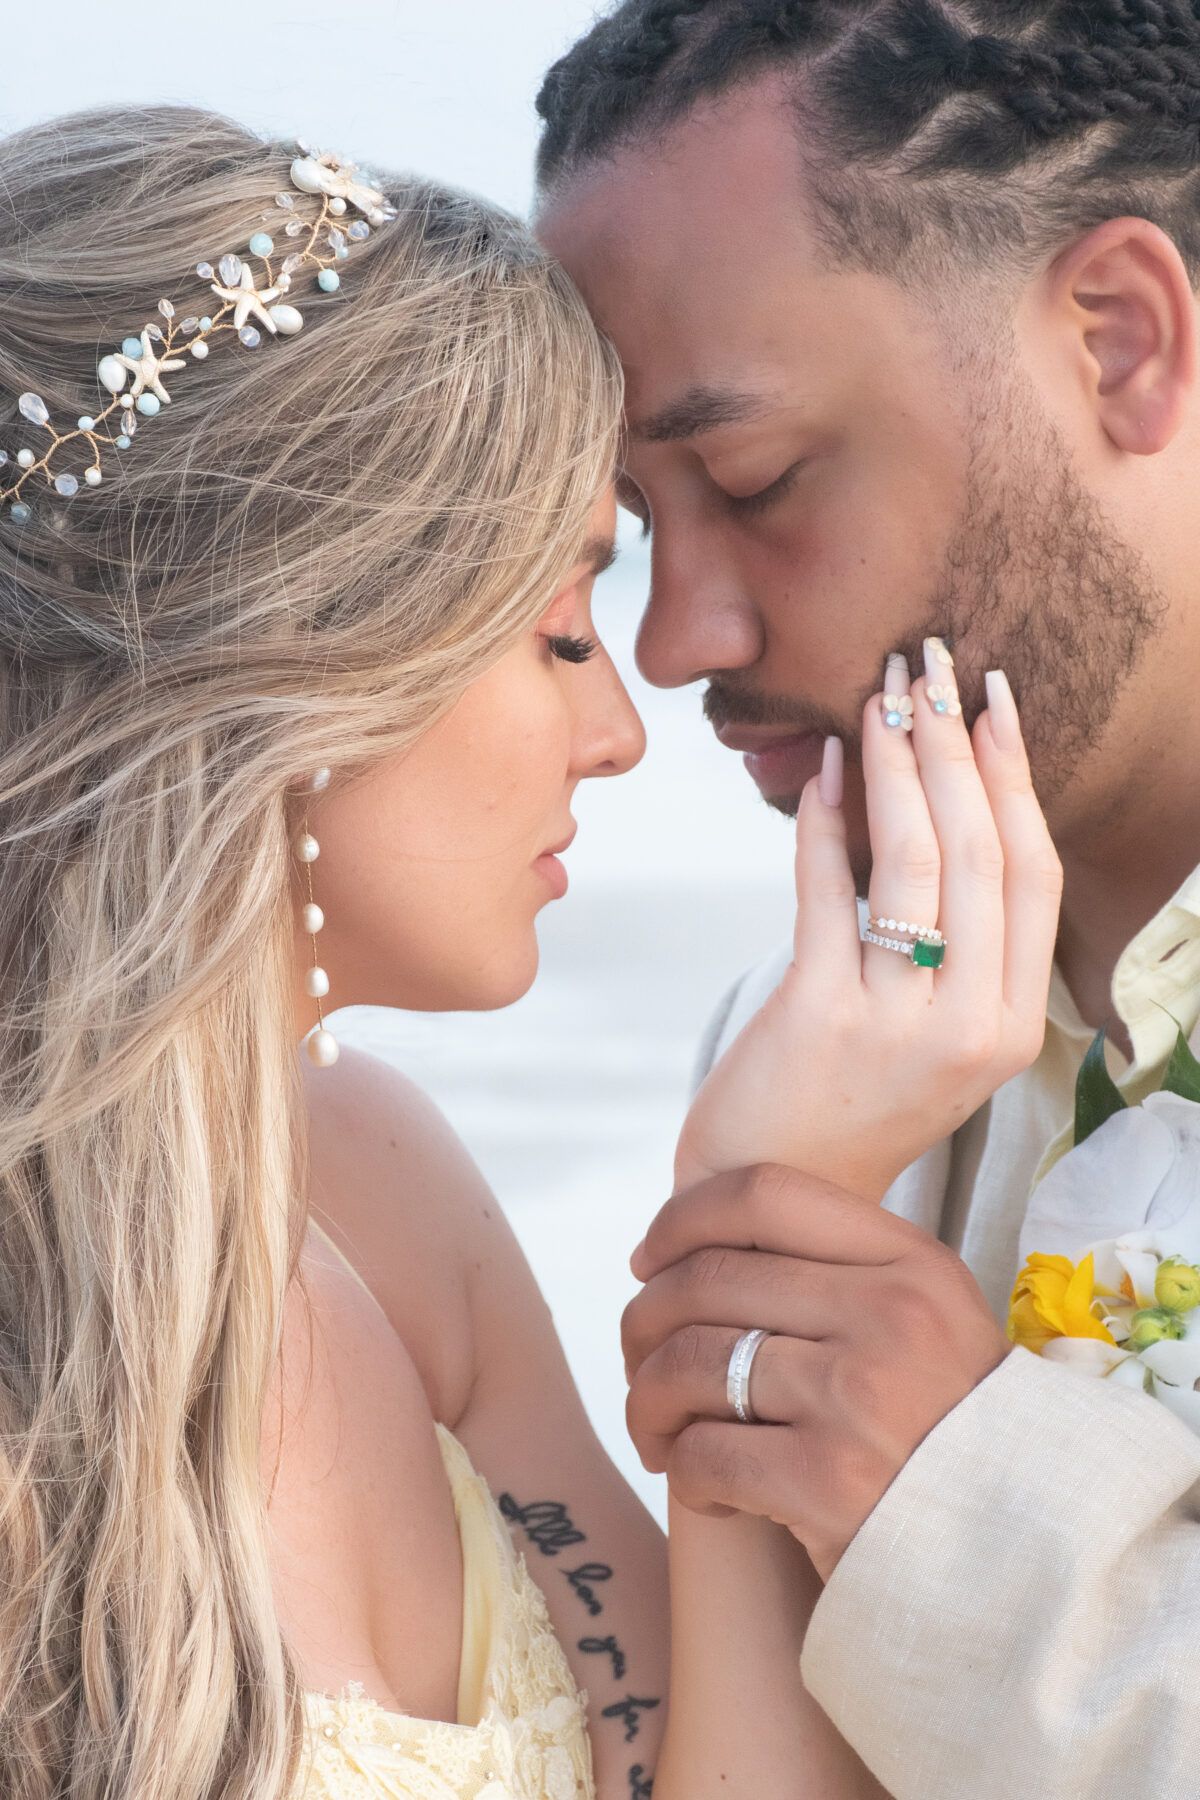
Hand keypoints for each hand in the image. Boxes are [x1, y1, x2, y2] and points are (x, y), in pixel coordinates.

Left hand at [623, 1165, 1009, 1580]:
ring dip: (650, 1403)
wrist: (1025, 1560)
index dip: (682, 1219)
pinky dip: (684, 1473)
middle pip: (706, 1280)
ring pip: (689, 1364)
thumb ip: (838, 1273)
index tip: (648, 1259)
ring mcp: (856, 1398)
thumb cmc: (952, 1436)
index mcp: (911, 1263)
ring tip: (662, 1432)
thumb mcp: (928, 1322)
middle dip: (645, 1322)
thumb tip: (695, 1252)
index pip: (763, 1194)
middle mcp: (887, 1316)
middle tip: (641, 1362)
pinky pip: (702, 1455)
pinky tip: (710, 1491)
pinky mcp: (827, 1483)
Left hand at [676, 647, 1062, 1200]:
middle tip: (930, 667)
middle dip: (955, 746)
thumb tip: (939, 794)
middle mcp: (974, 1026)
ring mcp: (899, 1026)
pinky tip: (823, 767)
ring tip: (879, 698)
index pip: (1034, 874)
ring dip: (894, 766)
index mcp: (1015, 1022)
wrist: (776, 1190)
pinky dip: (824, 822)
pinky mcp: (821, 1017)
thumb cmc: (854, 1095)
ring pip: (913, 864)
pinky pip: (829, 894)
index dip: (1016, 776)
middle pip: (981, 854)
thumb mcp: (938, 1028)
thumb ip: (956, 936)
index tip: (995, 697)